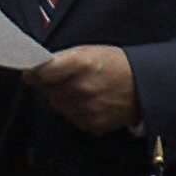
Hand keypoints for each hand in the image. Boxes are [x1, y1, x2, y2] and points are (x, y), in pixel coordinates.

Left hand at [24, 45, 140, 133]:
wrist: (145, 86)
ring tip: (81, 90)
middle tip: (66, 78)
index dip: (33, 73)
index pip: (43, 71)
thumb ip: (63, 59)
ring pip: (58, 105)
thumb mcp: (89, 51)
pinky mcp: (92, 124)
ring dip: (63, 98)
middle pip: (49, 91)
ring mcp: (87, 108)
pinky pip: (71, 117)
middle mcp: (82, 87)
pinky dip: (75, 111)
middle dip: (52, 85)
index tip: (30, 73)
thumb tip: (36, 69)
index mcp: (80, 64)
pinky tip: (90, 102)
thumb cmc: (116, 64)